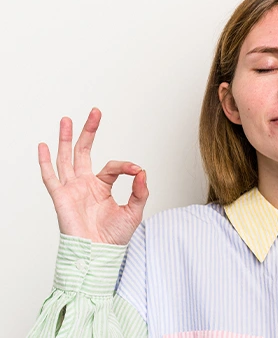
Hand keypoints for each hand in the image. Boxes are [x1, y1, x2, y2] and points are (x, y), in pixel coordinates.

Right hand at [38, 108, 148, 244]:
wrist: (99, 255)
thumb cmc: (114, 237)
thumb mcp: (134, 211)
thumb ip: (140, 191)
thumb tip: (143, 171)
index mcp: (102, 186)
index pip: (113, 166)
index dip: (126, 165)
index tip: (137, 169)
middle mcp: (86, 184)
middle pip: (84, 151)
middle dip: (89, 131)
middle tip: (95, 113)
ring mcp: (72, 189)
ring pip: (66, 158)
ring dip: (65, 139)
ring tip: (66, 120)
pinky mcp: (61, 197)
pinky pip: (50, 177)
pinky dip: (45, 162)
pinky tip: (44, 146)